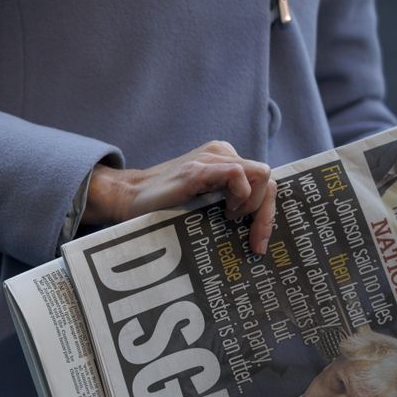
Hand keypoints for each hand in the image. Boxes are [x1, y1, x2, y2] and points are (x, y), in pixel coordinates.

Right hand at [84, 141, 276, 253]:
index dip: (268, 212)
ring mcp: (210, 158)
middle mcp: (222, 154)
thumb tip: (259, 228)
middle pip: (267, 179)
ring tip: (230, 220)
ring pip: (261, 175)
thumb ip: (228, 202)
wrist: (128, 198)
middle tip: (254, 241)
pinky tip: (225, 211)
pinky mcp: (198, 170)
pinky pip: (238, 174)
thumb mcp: (204, 201)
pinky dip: (241, 196)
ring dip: (254, 205)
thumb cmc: (165, 206)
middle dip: (266, 214)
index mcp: (225, 160)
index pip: (264, 180)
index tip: (259, 242)